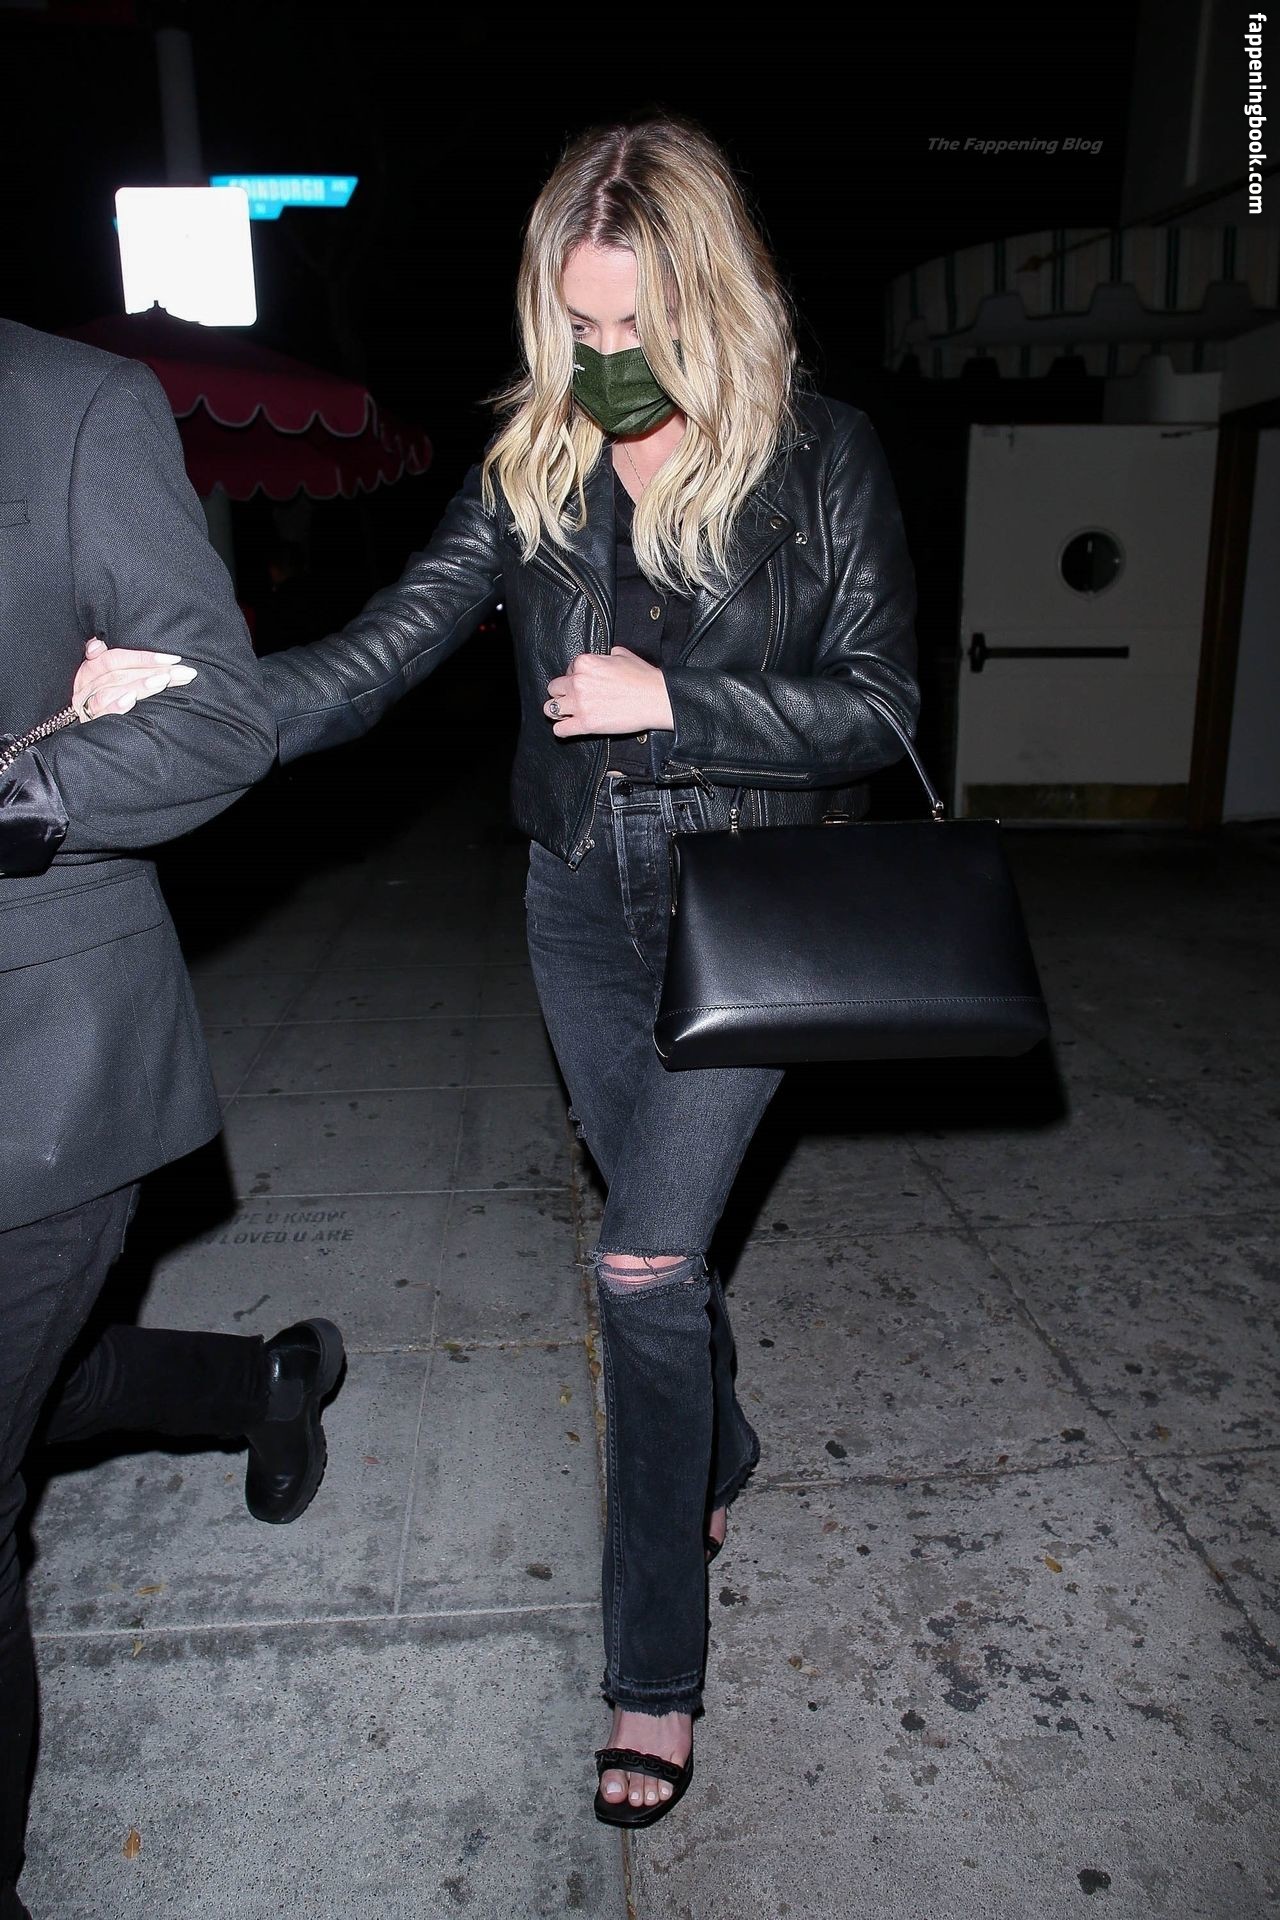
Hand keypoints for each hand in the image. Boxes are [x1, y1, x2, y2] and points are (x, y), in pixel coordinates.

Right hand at [73, 635, 197, 720]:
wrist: (82, 740)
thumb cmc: (104, 700)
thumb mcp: (102, 677)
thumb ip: (102, 658)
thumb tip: (97, 644)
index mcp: (89, 671)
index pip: (115, 658)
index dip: (143, 657)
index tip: (174, 659)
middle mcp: (85, 687)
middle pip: (119, 674)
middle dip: (153, 671)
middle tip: (182, 672)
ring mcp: (86, 706)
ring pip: (112, 690)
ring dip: (139, 685)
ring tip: (164, 681)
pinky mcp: (90, 724)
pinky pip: (101, 712)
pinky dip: (116, 705)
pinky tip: (132, 699)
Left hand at [543, 646, 673, 737]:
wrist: (656, 698)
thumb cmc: (644, 677)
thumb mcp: (623, 654)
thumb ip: (606, 654)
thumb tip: (605, 655)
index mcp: (585, 663)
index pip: (567, 669)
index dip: (575, 678)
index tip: (585, 685)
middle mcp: (577, 681)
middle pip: (554, 688)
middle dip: (562, 694)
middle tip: (574, 700)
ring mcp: (579, 704)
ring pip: (550, 708)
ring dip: (558, 711)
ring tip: (568, 714)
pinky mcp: (585, 724)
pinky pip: (559, 730)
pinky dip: (563, 730)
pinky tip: (570, 728)